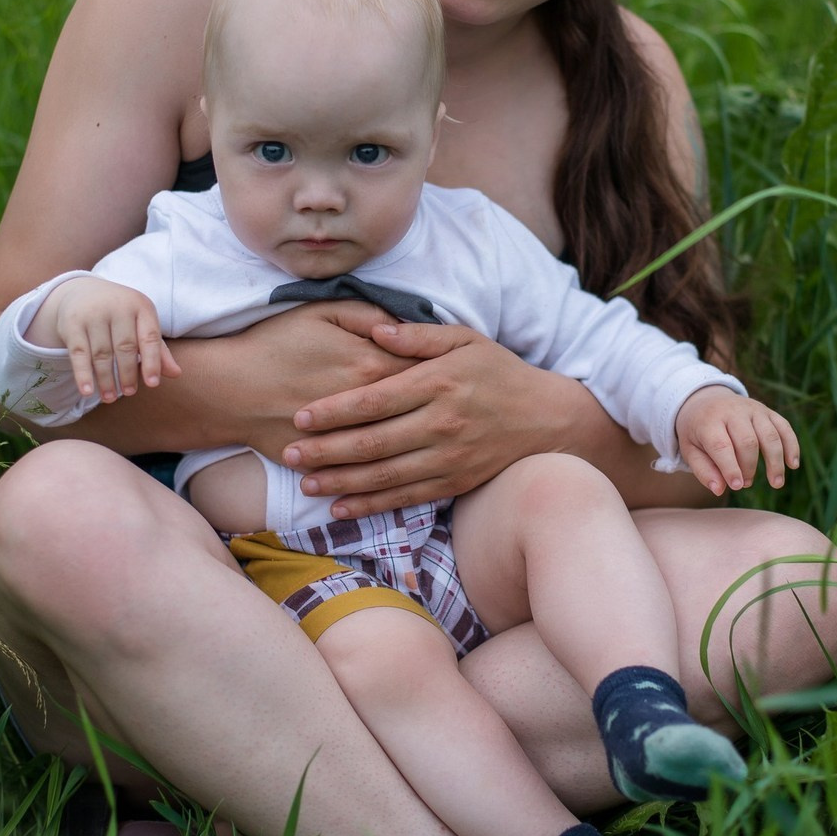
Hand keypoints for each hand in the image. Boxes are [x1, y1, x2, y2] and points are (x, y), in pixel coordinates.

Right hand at [34, 276, 180, 401]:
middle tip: (130, 393)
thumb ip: (158, 349)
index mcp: (141, 306)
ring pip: (101, 353)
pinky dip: (83, 374)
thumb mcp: (142, 324)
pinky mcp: (72, 323)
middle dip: (128, 374)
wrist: (81, 292)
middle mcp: (118, 307)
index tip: (153, 384)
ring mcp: (93, 314)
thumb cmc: (121, 314)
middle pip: (125, 347)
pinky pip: (79, 353)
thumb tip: (177, 374)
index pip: (149, 337)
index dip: (152, 362)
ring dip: (106, 379)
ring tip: (110, 398)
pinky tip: (87, 391)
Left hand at [280, 321, 554, 518]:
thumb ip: (418, 335)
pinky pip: (406, 497)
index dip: (334, 410)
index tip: (301, 416)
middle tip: (289, 453)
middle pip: (373, 441)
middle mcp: (442, 424)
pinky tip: (342, 507)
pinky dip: (372, 505)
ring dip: (342, 481)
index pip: (375, 400)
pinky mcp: (455, 482)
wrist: (547, 420)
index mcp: (438, 383)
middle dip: (326, 450)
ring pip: (385, 475)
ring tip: (306, 482)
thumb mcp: (465, 340)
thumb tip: (375, 329)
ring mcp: (449, 458)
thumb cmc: (499, 373)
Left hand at [673, 385, 799, 495]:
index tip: (737, 486)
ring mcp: (752, 409)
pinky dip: (791, 446)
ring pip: (769, 435)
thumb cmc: (697, 432)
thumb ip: (703, 470)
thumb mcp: (689, 449)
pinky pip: (784, 427)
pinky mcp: (767, 411)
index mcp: (709, 421)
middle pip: (748, 441)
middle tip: (746, 483)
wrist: (705, 400)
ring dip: (775, 461)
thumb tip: (720, 489)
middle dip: (750, 466)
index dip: (731, 467)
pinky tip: (793, 465)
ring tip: (776, 483)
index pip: (721, 445)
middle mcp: (732, 411)